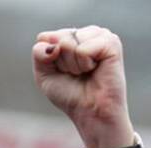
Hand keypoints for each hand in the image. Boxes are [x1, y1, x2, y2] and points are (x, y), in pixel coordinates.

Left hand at [32, 26, 133, 147]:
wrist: (91, 112)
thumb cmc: (70, 94)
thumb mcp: (43, 74)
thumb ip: (39, 53)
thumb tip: (54, 44)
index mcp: (70, 36)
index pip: (44, 38)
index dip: (49, 60)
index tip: (63, 72)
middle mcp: (85, 32)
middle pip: (57, 39)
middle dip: (61, 62)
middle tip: (77, 74)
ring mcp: (100, 35)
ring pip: (69, 42)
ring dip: (73, 64)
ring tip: (86, 72)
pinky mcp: (111, 42)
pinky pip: (83, 49)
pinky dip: (85, 64)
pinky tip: (96, 70)